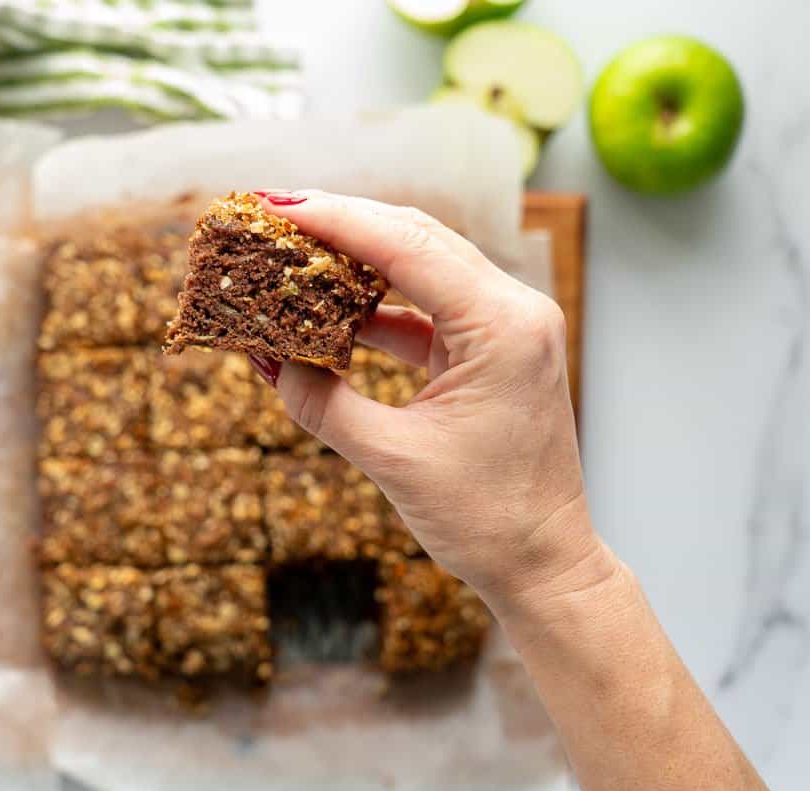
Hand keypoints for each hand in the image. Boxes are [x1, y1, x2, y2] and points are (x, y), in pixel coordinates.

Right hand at [251, 190, 604, 608]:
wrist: (544, 566)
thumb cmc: (486, 521)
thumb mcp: (391, 460)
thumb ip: (321, 403)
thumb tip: (265, 359)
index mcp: (502, 326)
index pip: (407, 246)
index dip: (336, 220)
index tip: (274, 206)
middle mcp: (513, 311)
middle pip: (416, 237)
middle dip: (342, 222)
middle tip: (272, 213)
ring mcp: (505, 327)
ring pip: (420, 265)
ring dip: (355, 258)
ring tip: (291, 251)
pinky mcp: (489, 349)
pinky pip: (425, 307)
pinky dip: (374, 305)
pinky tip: (326, 309)